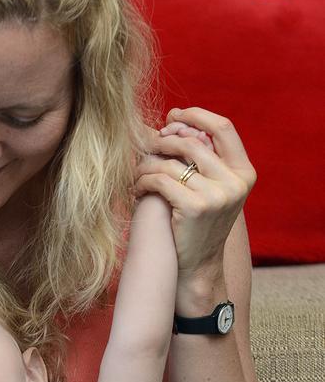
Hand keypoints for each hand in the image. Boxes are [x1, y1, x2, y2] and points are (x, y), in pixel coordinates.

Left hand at [135, 108, 255, 284]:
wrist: (197, 266)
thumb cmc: (198, 225)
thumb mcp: (212, 190)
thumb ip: (203, 159)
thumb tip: (175, 121)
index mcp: (245, 173)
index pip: (223, 128)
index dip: (196, 116)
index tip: (173, 115)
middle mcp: (235, 182)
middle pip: (192, 142)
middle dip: (163, 140)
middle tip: (146, 145)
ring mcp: (218, 195)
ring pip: (172, 162)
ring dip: (147, 164)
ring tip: (136, 171)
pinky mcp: (196, 207)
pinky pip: (161, 181)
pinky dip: (143, 181)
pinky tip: (136, 188)